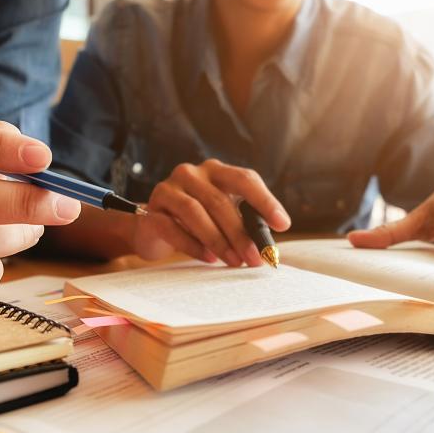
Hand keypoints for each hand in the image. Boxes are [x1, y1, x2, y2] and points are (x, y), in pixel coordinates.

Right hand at [130, 159, 290, 265]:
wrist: (153, 228)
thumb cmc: (196, 222)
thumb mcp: (222, 217)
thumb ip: (244, 222)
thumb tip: (269, 246)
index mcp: (215, 171)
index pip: (244, 178)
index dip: (265, 201)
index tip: (282, 225)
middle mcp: (190, 174)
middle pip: (220, 201)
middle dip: (240, 233)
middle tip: (255, 258)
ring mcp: (168, 190)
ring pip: (195, 212)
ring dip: (218, 240)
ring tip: (234, 261)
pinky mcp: (151, 212)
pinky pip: (173, 228)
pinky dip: (194, 246)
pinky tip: (209, 259)